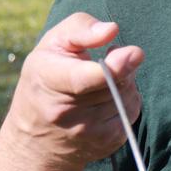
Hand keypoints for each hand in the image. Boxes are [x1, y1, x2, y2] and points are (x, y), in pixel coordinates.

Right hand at [2, 14, 143, 170]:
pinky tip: (105, 100)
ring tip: (100, 82)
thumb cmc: (46, 77)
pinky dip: (126, 101)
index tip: (135, 53)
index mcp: (49, 79)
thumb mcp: (52, 44)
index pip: (83, 78)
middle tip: (107, 58)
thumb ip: (80, 28)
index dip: (113, 68)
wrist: (35, 138)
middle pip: (117, 82)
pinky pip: (132, 112)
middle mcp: (66, 111)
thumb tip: (112, 30)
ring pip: (128, 95)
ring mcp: (87, 131)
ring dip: (124, 83)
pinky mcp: (106, 142)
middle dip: (121, 65)